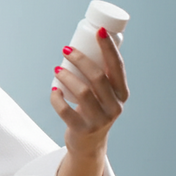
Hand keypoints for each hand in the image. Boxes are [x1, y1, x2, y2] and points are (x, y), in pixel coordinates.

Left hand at [51, 28, 129, 156]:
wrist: (89, 144)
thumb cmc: (94, 110)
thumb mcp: (104, 94)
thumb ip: (100, 76)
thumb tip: (87, 43)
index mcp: (122, 93)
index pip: (117, 67)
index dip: (109, 48)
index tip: (98, 31)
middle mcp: (115, 106)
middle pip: (98, 77)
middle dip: (81, 60)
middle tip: (66, 49)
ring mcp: (99, 120)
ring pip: (82, 93)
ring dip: (67, 77)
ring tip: (56, 69)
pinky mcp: (83, 130)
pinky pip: (66, 111)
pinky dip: (56, 99)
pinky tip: (53, 90)